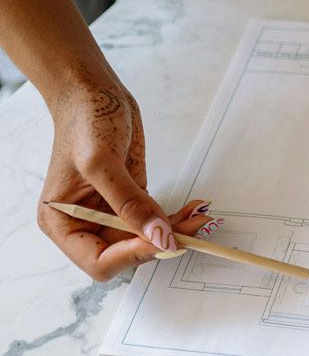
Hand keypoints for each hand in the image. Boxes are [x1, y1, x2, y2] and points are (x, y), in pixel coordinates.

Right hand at [37, 78, 209, 279]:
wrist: (94, 94)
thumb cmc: (84, 121)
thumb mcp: (103, 163)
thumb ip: (130, 203)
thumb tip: (158, 236)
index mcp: (62, 222)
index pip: (99, 261)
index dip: (133, 255)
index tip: (163, 240)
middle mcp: (84, 223)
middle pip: (127, 254)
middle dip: (160, 244)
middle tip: (192, 231)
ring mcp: (110, 213)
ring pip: (147, 239)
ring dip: (175, 233)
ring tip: (200, 219)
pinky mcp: (131, 200)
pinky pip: (155, 220)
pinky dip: (175, 219)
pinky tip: (193, 209)